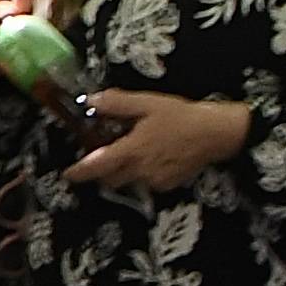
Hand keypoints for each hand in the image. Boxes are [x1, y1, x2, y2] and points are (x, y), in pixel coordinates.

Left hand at [69, 90, 254, 193]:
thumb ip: (116, 104)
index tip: (68, 174)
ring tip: (130, 151)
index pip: (97, 167)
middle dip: (101, 171)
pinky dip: (142, 173)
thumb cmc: (181, 116)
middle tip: (102, 154)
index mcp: (132, 151)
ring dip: (122, 171)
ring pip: (128, 182)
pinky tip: (152, 156)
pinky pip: (146, 183)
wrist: (217, 134)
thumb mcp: (147, 103)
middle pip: (110, 179)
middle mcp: (141, 171)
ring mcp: (156, 181)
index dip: (79, 172)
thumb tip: (89, 100)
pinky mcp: (169, 185)